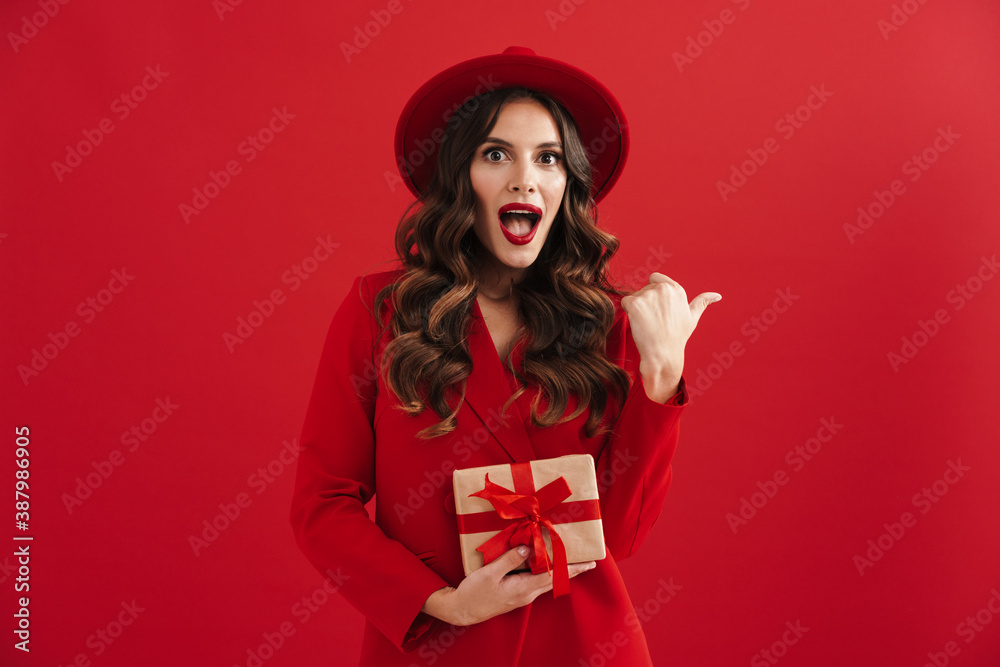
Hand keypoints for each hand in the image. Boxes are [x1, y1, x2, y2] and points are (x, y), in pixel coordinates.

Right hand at [421, 546, 595, 625]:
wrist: (462, 611)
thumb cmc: (474, 593)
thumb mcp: (490, 573)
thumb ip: (509, 559)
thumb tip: (527, 547)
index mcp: (524, 588)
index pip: (554, 577)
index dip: (573, 569)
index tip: (589, 563)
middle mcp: (527, 593)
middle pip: (555, 580)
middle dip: (572, 569)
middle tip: (587, 559)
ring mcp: (522, 595)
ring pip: (546, 581)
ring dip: (559, 570)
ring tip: (570, 558)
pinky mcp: (516, 593)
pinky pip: (536, 581)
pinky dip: (545, 572)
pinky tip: (544, 563)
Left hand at [620, 273, 720, 399]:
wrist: (663, 354)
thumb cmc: (677, 337)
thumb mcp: (692, 317)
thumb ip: (702, 302)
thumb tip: (717, 295)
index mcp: (676, 289)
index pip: (655, 278)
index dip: (654, 293)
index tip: (658, 309)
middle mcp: (663, 289)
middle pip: (644, 289)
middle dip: (646, 303)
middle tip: (654, 320)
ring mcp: (648, 295)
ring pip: (634, 296)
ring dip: (637, 308)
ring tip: (648, 323)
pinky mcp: (635, 303)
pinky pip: (625, 302)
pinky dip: (628, 312)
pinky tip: (638, 323)